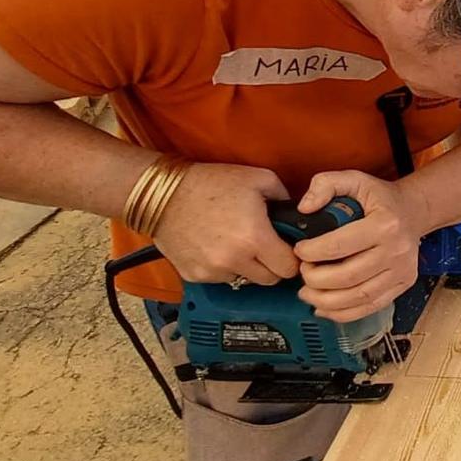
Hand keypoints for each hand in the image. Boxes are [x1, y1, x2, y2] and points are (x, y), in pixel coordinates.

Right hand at [152, 162, 299, 285]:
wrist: (163, 195)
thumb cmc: (209, 184)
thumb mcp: (258, 178)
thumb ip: (285, 197)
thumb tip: (297, 214)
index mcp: (254, 237)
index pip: (288, 269)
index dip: (292, 259)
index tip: (287, 251)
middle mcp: (234, 260)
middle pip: (270, 280)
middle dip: (272, 265)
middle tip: (265, 247)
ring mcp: (213, 271)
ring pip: (245, 281)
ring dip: (247, 268)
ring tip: (237, 243)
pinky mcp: (195, 276)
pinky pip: (221, 280)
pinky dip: (223, 269)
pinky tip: (217, 247)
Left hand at [292, 171, 422, 321]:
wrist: (415, 211)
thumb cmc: (381, 198)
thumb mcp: (355, 179)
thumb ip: (326, 185)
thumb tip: (305, 208)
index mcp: (384, 224)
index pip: (340, 245)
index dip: (312, 252)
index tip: (299, 251)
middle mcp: (396, 250)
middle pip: (348, 276)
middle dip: (316, 280)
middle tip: (302, 273)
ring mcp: (401, 271)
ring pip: (358, 296)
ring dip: (326, 301)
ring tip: (307, 293)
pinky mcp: (403, 285)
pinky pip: (371, 306)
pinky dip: (344, 314)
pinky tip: (324, 308)